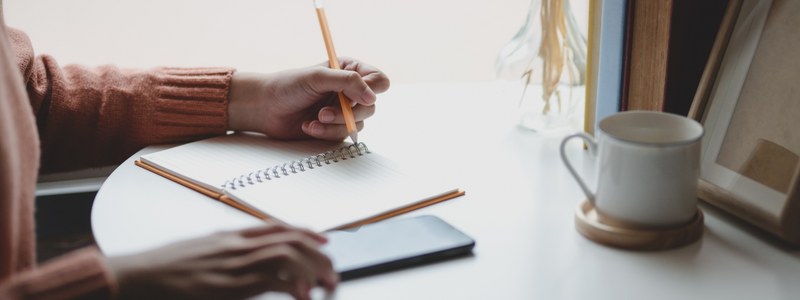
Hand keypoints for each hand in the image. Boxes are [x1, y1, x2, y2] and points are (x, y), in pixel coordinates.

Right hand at [106, 224, 336, 299]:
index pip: (279, 227)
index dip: (306, 232)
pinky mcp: (229, 285)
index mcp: (232, 235)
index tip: (325, 240)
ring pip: (286, 255)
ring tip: (324, 284)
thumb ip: (229, 249)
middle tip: (332, 271)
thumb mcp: (204, 249)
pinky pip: (269, 281)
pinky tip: (302, 296)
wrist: (140, 273)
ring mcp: (234, 263)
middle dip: (317, 254)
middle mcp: (238, 244)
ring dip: (311, 268)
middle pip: (290, 239)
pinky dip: (291, 286)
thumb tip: (251, 255)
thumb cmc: (169, 264)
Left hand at [227, 57, 389, 139]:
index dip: (371, 90)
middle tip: (324, 112)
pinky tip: (309, 126)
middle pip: (371, 106)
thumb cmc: (288, 86)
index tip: (357, 98)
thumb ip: (348, 82)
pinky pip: (343, 136)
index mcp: (349, 71)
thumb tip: (371, 97)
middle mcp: (349, 91)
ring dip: (334, 125)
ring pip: (358, 124)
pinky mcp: (335, 128)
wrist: (266, 107)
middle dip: (347, 112)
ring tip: (314, 120)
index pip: (378, 81)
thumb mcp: (318, 77)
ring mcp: (343, 111)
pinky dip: (326, 133)